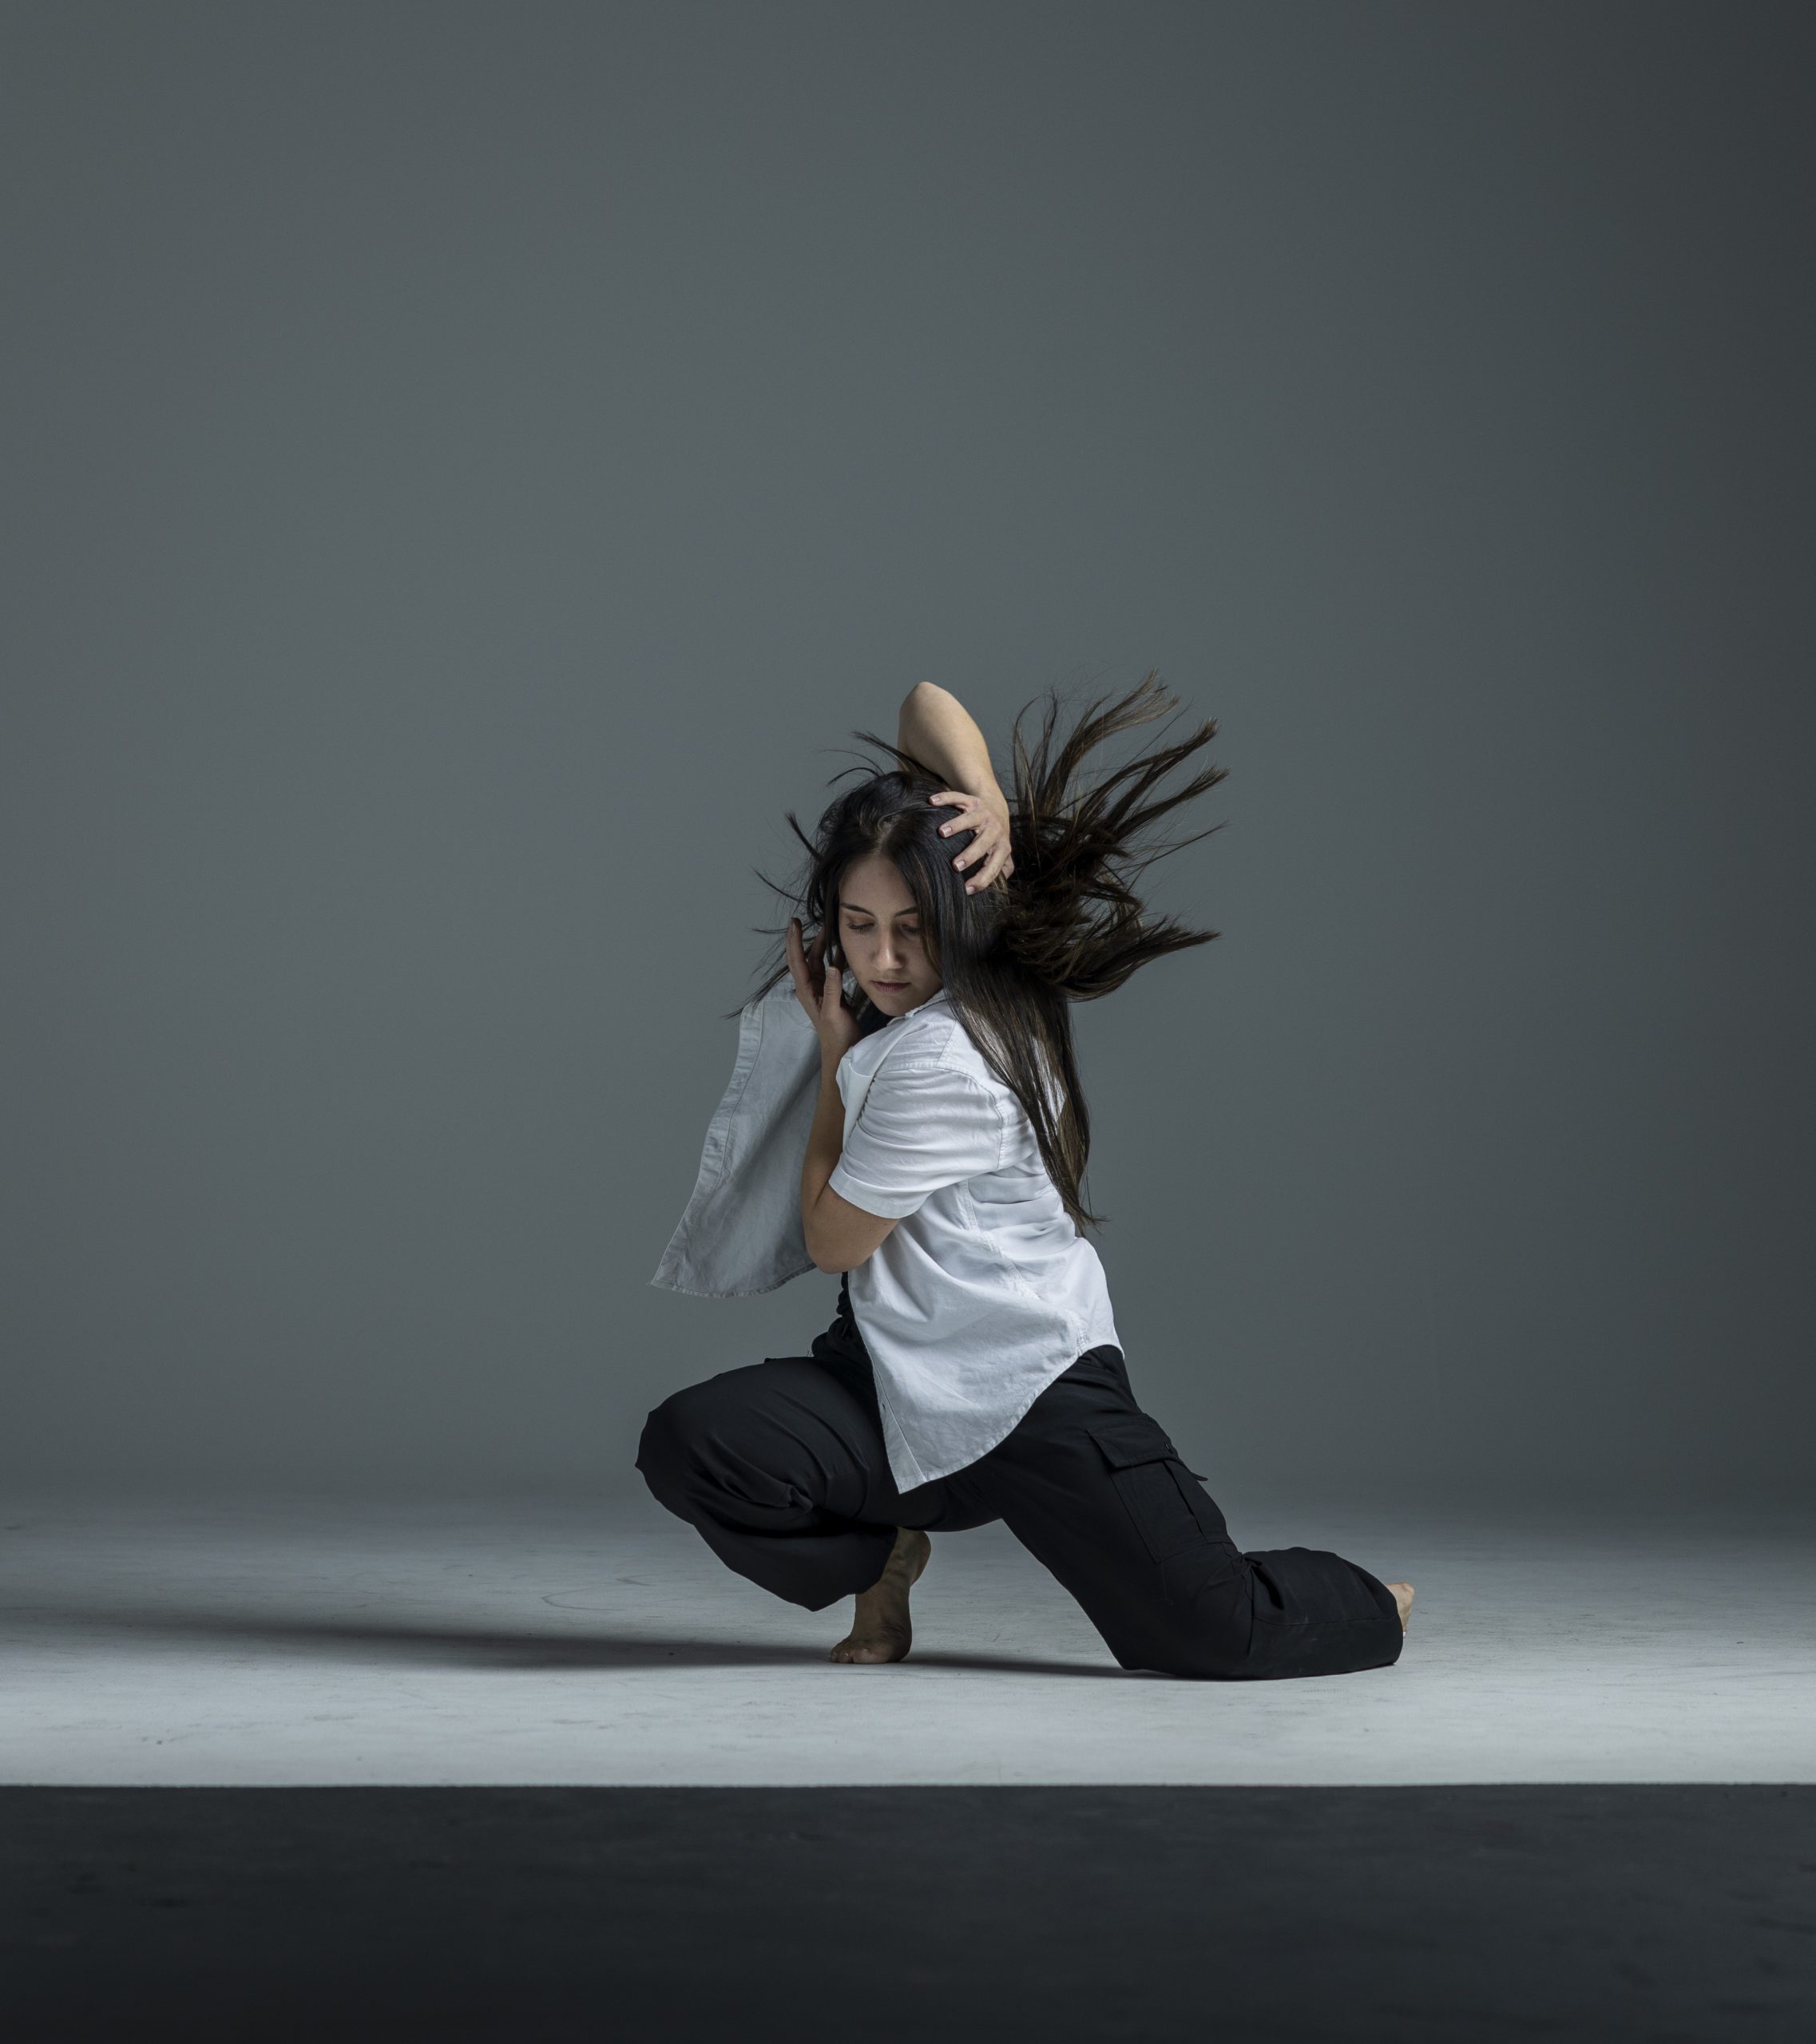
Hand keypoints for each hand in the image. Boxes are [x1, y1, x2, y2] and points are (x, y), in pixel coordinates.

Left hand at [787, 917, 860, 1057]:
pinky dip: (833, 957)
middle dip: (799, 939)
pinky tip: (840, 949)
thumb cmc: (836, 1033)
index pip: (797, 960)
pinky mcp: (831, 991)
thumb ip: (833, 990)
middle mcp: (810, 986)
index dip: (795, 941)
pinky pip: (829, 969)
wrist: (843, 1048)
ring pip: (816, 961)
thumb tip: (833, 966)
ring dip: (819, 945)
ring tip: (825, 929)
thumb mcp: (834, 1012)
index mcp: (806, 990)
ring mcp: (820, 988)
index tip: (794, 923)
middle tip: (798, 920)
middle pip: (802, 957)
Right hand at [929, 787, 1013, 893]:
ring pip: (970, 818)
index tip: (967, 889)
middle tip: (956, 865)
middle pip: (983, 842)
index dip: (983, 879)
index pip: (994, 865)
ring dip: (956, 825)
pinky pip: (958, 797)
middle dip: (970, 854)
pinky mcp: (972, 800)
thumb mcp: (1002, 852)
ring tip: (941, 832)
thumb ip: (1002, 868)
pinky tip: (932, 801)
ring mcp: (983, 813)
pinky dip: (945, 798)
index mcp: (1002, 846)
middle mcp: (994, 829)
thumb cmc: (995, 836)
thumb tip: (999, 890)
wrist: (997, 807)